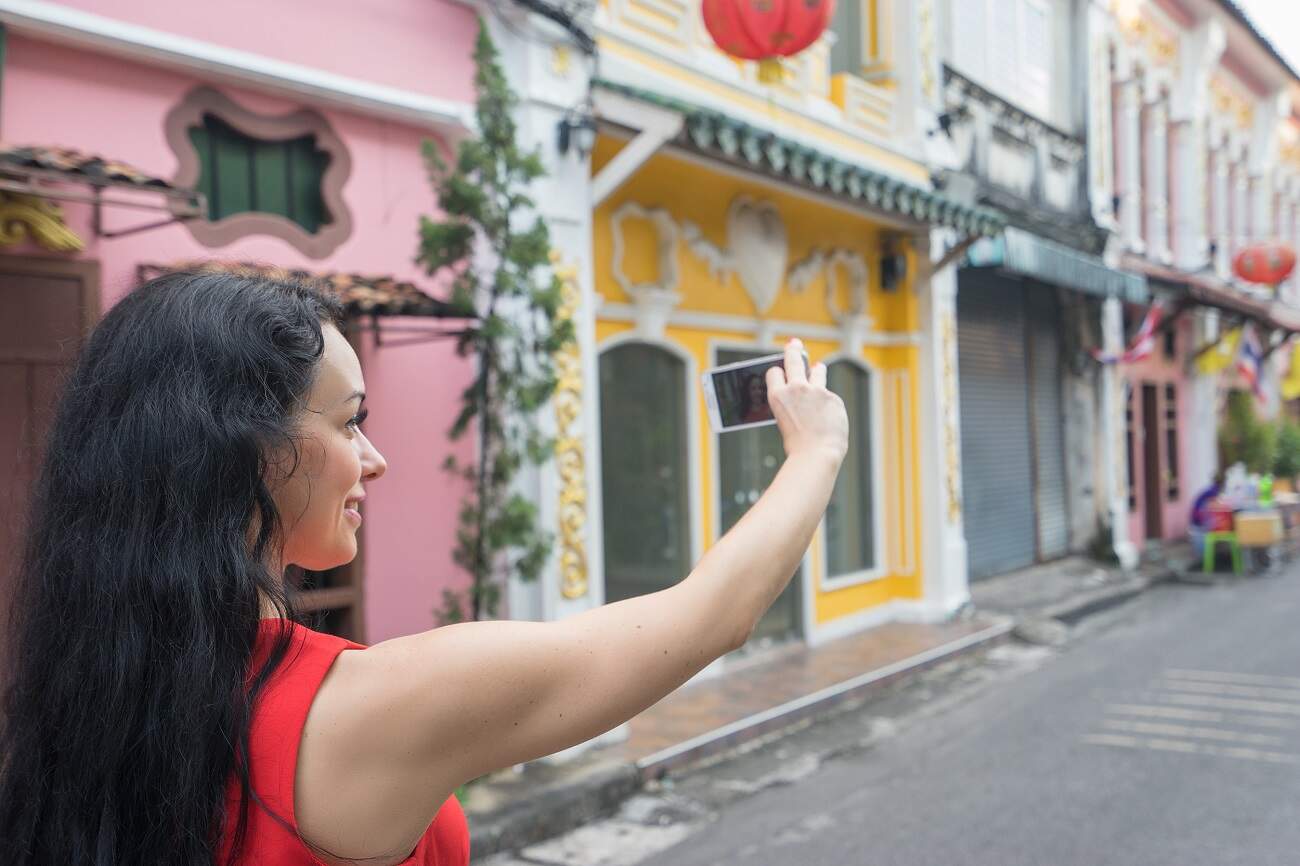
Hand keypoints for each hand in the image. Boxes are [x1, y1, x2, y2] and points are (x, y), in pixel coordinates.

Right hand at [765, 339, 848, 462]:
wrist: (817, 454)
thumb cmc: (798, 444)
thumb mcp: (786, 421)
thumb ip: (793, 404)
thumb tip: (805, 392)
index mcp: (777, 396)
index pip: (774, 372)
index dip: (777, 372)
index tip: (779, 371)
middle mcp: (796, 388)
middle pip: (794, 360)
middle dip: (793, 350)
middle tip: (794, 343)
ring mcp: (817, 391)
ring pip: (817, 371)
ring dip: (816, 369)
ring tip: (818, 367)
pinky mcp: (833, 398)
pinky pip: (830, 397)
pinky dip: (829, 404)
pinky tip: (828, 417)